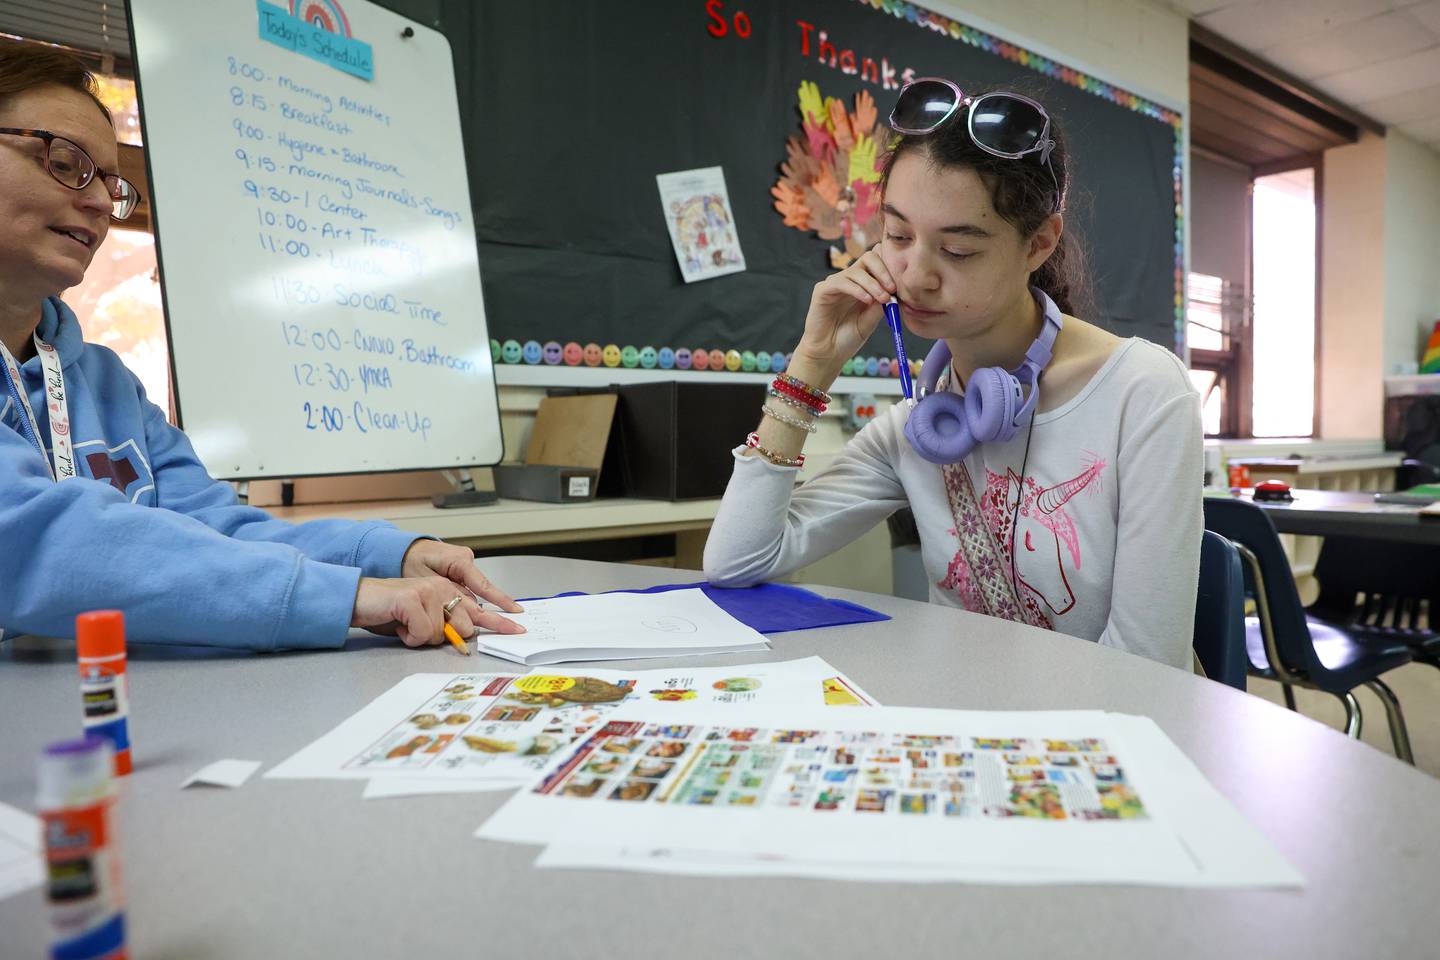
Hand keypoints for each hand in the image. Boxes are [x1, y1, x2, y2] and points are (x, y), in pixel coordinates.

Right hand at [351, 576, 525, 648]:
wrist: (359, 600)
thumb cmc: (390, 613)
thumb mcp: (422, 620)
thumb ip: (444, 625)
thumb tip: (462, 638)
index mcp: (447, 590)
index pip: (478, 609)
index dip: (498, 621)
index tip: (517, 629)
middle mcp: (442, 587)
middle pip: (462, 628)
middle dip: (440, 637)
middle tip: (416, 629)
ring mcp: (429, 590)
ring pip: (440, 634)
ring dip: (420, 637)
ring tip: (405, 624)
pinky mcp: (413, 598)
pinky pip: (422, 634)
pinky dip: (409, 637)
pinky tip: (399, 624)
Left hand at [400, 539, 523, 613]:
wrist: (404, 549)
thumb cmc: (412, 561)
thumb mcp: (426, 580)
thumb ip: (448, 593)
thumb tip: (468, 606)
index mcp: (459, 560)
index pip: (483, 584)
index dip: (499, 600)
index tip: (514, 610)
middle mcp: (466, 560)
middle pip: (482, 590)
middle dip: (491, 608)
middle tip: (510, 624)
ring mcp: (465, 564)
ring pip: (475, 591)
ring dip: (472, 606)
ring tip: (479, 619)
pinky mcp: (462, 569)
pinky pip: (469, 588)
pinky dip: (467, 600)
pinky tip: (464, 611)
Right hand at [793, 245, 894, 375]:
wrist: (829, 354)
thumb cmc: (849, 338)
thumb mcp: (872, 320)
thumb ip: (881, 303)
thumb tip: (895, 290)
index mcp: (863, 284)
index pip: (878, 262)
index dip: (890, 268)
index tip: (899, 286)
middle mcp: (849, 280)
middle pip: (868, 257)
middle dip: (883, 271)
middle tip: (892, 289)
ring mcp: (835, 283)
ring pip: (856, 271)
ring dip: (873, 284)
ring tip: (882, 299)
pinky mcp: (822, 290)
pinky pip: (841, 282)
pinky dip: (857, 289)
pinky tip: (866, 300)